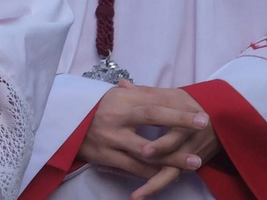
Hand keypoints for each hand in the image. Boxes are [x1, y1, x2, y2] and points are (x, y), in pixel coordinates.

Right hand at [78, 81, 210, 182]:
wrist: (62, 123)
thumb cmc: (95, 109)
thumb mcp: (114, 97)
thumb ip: (141, 96)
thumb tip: (168, 93)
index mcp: (120, 98)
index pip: (154, 101)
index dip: (178, 108)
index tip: (201, 114)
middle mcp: (116, 115)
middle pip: (152, 116)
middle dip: (179, 121)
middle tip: (204, 126)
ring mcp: (110, 137)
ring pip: (147, 149)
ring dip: (173, 158)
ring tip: (195, 163)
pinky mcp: (105, 155)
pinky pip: (134, 167)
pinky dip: (154, 173)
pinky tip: (170, 174)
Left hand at [130, 99, 220, 199]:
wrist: (222, 121)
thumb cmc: (189, 107)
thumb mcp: (171, 96)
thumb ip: (145, 93)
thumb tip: (121, 85)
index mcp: (182, 111)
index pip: (169, 115)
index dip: (152, 119)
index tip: (135, 130)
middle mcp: (189, 132)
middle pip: (174, 142)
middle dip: (160, 148)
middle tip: (144, 153)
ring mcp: (190, 151)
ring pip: (173, 166)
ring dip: (154, 180)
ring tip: (138, 191)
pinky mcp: (189, 164)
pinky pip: (171, 175)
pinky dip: (155, 185)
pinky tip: (139, 195)